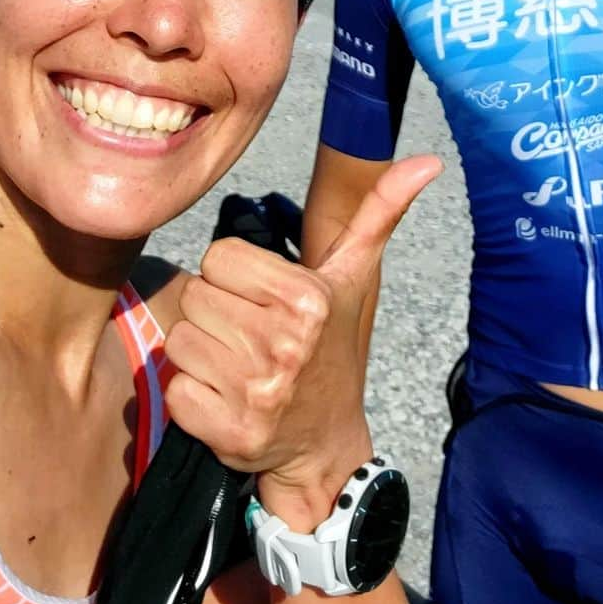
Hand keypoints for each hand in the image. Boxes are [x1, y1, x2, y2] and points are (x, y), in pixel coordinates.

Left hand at [163, 155, 440, 526]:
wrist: (328, 442)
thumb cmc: (333, 348)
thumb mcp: (355, 278)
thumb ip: (380, 212)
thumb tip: (427, 161)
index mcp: (307, 298)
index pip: (219, 257)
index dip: (233, 276)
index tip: (259, 298)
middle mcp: (283, 344)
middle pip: (195, 296)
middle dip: (215, 312)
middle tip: (247, 333)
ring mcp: (255, 392)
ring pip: (179, 341)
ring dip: (200, 353)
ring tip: (236, 364)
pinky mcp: (229, 432)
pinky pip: (175, 392)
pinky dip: (191, 397)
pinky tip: (223, 397)